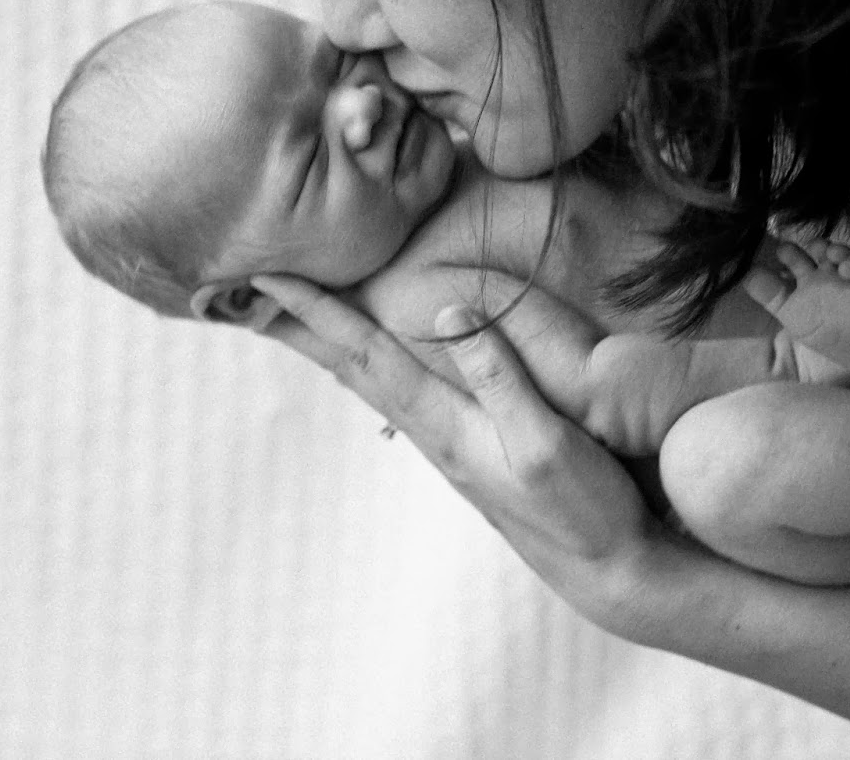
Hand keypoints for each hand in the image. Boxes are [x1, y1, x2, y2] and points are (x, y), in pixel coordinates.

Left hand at [251, 272, 671, 624]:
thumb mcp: (547, 442)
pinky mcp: (468, 450)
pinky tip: (366, 362)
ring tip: (288, 318)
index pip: (366, 355)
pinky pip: (400, 394)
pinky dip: (367, 365)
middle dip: (297, 327)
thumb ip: (499, 376)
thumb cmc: (584, 509)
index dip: (316, 312)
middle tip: (242, 293)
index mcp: (446, 426)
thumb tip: (448, 310)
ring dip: (326, 345)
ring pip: (370, 382)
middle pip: (350, 368)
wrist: (607, 571)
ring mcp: (449, 445)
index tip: (266, 279)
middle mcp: (436, 434)